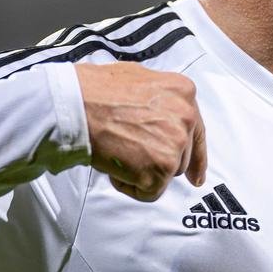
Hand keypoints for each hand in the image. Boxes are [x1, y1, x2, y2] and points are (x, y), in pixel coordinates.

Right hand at [76, 62, 206, 200]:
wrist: (76, 105)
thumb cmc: (95, 91)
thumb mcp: (138, 79)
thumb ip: (158, 99)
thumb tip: (156, 113)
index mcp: (182, 92)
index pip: (196, 131)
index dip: (195, 155)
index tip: (196, 176)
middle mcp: (185, 116)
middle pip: (181, 156)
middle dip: (158, 160)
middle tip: (131, 152)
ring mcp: (175, 143)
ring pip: (166, 174)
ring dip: (143, 172)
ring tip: (118, 150)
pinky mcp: (161, 168)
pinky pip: (150, 192)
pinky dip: (130, 186)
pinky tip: (115, 164)